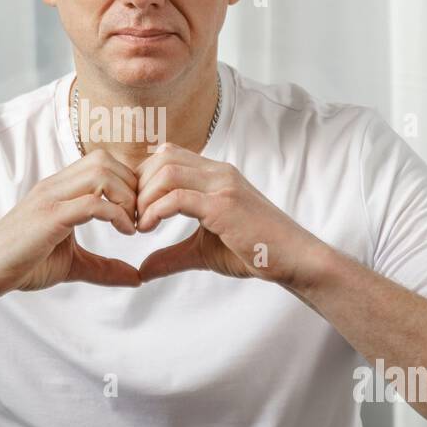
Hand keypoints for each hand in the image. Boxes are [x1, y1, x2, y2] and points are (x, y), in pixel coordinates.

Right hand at [0, 148, 141, 297]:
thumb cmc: (22, 264)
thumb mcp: (73, 264)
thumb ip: (104, 267)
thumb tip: (138, 279)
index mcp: (60, 188)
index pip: (103, 162)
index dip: (129, 182)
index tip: (140, 211)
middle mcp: (55, 186)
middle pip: (105, 160)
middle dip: (132, 186)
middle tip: (141, 217)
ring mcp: (50, 198)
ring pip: (101, 172)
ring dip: (127, 196)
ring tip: (133, 225)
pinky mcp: (49, 217)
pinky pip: (92, 203)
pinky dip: (116, 214)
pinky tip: (126, 232)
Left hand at [134, 143, 324, 286]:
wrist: (295, 260)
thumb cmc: (255, 252)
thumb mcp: (203, 251)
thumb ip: (172, 255)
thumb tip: (142, 270)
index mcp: (216, 175)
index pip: (168, 155)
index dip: (144, 179)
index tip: (135, 209)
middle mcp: (219, 173)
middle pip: (162, 158)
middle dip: (138, 186)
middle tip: (131, 217)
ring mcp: (223, 186)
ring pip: (166, 172)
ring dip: (144, 198)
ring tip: (139, 225)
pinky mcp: (224, 206)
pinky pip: (177, 197)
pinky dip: (154, 211)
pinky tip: (148, 228)